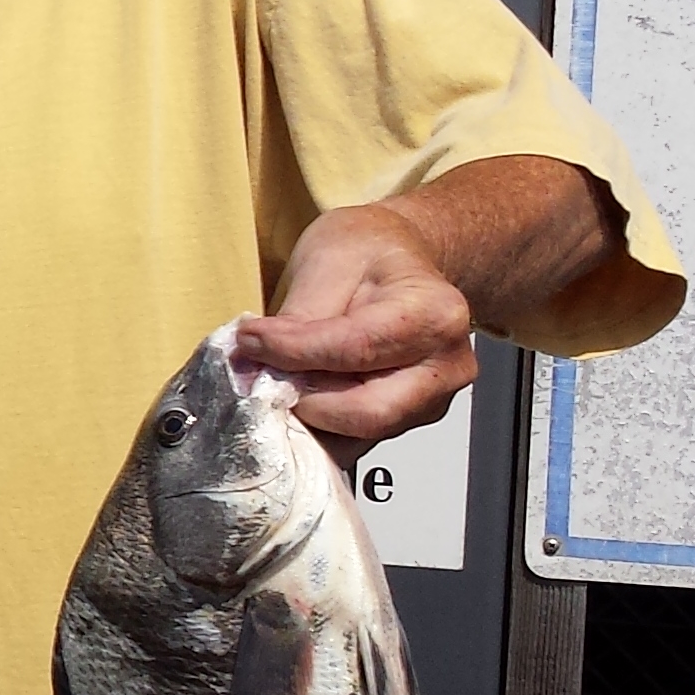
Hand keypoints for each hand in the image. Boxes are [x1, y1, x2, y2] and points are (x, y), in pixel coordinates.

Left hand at [232, 203, 475, 465]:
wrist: (396, 260)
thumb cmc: (368, 254)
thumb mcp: (329, 262)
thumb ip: (297, 320)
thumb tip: (258, 364)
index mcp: (435, 316)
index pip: (355, 350)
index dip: (293, 352)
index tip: (247, 342)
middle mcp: (446, 367)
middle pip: (366, 412)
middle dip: (303, 400)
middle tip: (259, 375)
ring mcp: (431, 401)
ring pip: (357, 435)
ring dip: (305, 417)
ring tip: (274, 381)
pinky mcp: (407, 421)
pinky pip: (355, 440)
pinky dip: (316, 428)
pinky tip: (293, 398)